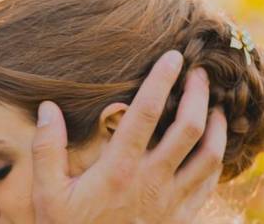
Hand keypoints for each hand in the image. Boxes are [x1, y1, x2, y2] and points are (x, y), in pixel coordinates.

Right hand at [31, 50, 226, 223]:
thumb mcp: (46, 195)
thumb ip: (46, 149)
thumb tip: (48, 107)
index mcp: (118, 170)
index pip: (145, 113)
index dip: (162, 80)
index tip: (173, 56)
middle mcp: (151, 182)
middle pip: (189, 129)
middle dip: (198, 95)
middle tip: (201, 74)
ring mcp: (172, 203)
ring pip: (209, 157)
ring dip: (217, 127)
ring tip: (216, 107)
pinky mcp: (182, 220)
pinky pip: (209, 185)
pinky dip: (217, 160)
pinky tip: (213, 147)